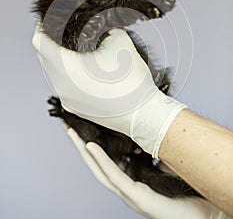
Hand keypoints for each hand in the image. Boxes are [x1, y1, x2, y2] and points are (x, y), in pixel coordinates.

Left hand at [32, 23, 185, 158]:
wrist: (144, 115)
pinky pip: (63, 85)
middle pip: (44, 57)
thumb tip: (96, 21)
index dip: (42, 26)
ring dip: (59, 58)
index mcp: (67, 69)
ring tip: (75, 48)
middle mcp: (61, 86)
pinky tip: (83, 67)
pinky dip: (67, 73)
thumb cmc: (132, 80)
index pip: (39, 42)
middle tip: (64, 30)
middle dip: (51, 41)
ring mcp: (67, 100)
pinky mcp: (75, 108)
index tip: (51, 19)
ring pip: (53, 72)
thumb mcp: (119, 41)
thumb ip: (103, 25)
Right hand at [66, 127, 226, 218]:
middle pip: (96, 164)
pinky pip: (114, 176)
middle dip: (80, 146)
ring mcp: (129, 194)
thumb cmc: (185, 192)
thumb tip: (143, 132)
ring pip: (99, 169)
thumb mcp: (163, 164)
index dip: (91, 145)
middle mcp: (126, 188)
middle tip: (68, 127)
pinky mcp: (137, 197)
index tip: (82, 128)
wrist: (204, 213)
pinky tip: (91, 147)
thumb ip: (150, 152)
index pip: (105, 160)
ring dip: (84, 151)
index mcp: (131, 180)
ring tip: (73, 133)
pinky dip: (101, 160)